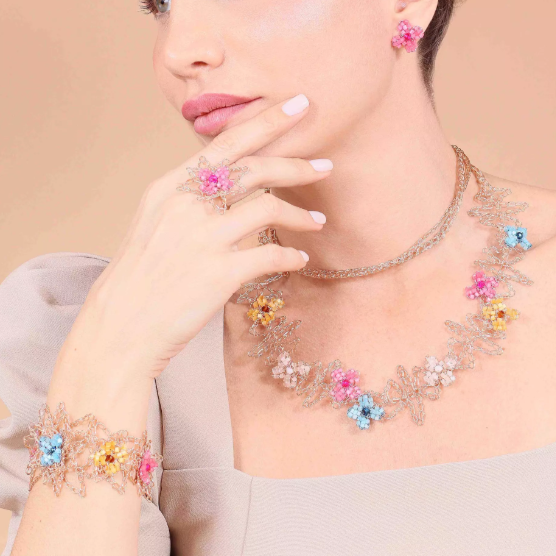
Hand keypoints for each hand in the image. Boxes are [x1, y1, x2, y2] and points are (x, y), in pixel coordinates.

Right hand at [67, 94, 330, 379]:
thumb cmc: (141, 277)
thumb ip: (189, 199)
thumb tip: (230, 187)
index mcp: (169, 187)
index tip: (297, 105)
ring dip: (302, 213)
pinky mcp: (220, 274)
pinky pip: (272, 254)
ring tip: (318, 222)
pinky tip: (299, 259)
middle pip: (255, 168)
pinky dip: (292, 255)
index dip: (266, 121)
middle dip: (297, 162)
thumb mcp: (154, 224)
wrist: (121, 327)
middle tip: (326, 165)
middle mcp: (186, 205)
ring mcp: (203, 238)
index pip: (225, 143)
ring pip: (270, 206)